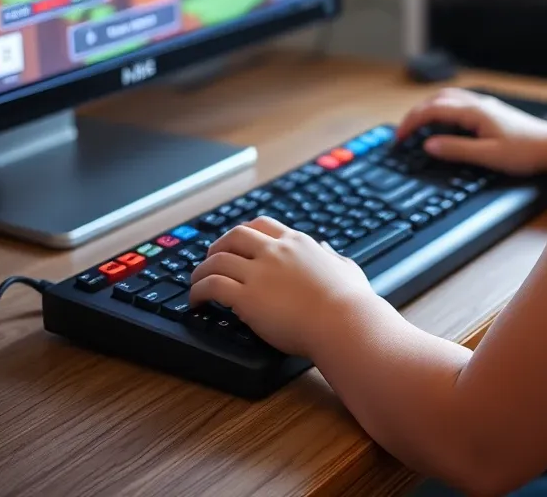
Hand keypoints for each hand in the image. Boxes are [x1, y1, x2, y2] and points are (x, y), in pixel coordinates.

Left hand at [189, 218, 376, 357]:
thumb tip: (326, 248)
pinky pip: (213, 286)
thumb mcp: (346, 267)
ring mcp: (260, 272)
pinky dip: (199, 291)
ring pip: (218, 260)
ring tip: (196, 283)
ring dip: (202, 270)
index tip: (236, 243)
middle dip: (218, 245)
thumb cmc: (350, 301)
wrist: (343, 322)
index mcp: (297, 243)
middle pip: (235, 235)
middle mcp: (275, 251)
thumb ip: (332, 256)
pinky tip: (196, 301)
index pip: (263, 225)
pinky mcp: (247, 297)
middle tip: (211, 259)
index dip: (245, 233)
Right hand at [396, 88, 546, 176]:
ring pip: (448, 97)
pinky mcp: (491, 111)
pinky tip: (443, 121)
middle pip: (437, 99)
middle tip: (402, 132)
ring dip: (428, 108)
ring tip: (417, 125)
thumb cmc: (525, 152)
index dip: (412, 122)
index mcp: (474, 111)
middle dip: (416, 113)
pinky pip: (458, 102)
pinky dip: (442, 108)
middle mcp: (478, 103)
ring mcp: (485, 105)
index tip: (399, 138)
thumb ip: (457, 149)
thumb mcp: (488, 155)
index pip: (433, 110)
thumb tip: (429, 145)